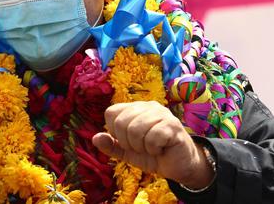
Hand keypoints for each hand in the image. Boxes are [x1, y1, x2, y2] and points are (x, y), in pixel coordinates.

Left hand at [92, 101, 214, 188]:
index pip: (111, 113)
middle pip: (121, 122)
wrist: (178, 167)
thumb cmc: (152, 155)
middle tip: (141, 147)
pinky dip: (153, 149)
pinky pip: (152, 137)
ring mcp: (162, 114)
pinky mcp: (173, 126)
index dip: (114, 132)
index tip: (128, 141)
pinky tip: (161, 149)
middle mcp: (148, 106)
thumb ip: (110, 145)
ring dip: (141, 147)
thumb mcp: (127, 153)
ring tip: (151, 148)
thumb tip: (95, 138)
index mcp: (135, 109)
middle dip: (127, 142)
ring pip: (135, 129)